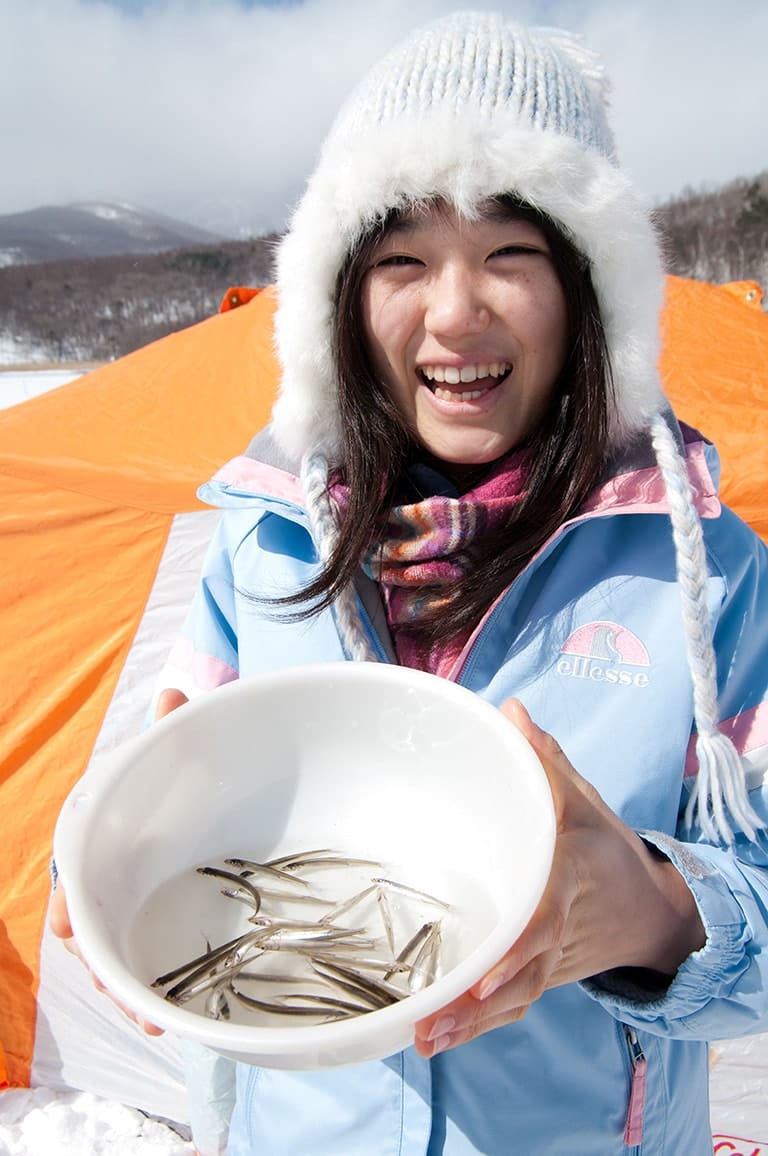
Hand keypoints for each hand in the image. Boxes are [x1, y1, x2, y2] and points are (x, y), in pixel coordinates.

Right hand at [48, 686, 189, 1034]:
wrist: (210, 795)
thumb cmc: (182, 776)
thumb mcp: (181, 753)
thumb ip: (174, 730)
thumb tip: (174, 692)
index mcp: (107, 839)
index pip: (75, 873)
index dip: (67, 903)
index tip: (61, 925)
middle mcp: (116, 878)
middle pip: (92, 927)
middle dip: (96, 960)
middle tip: (110, 987)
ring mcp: (141, 907)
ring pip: (117, 955)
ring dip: (123, 988)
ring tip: (143, 1019)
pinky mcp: (167, 928)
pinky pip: (152, 966)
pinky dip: (153, 996)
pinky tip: (164, 1023)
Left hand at [414, 698, 704, 1057]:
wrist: (648, 908)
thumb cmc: (605, 849)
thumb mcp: (581, 798)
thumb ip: (544, 759)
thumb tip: (509, 710)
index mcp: (566, 883)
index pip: (542, 921)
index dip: (513, 951)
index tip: (480, 975)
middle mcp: (556, 931)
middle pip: (519, 975)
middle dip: (477, 1005)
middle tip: (430, 1022)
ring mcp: (549, 962)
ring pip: (512, 1000)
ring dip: (471, 1026)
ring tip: (424, 1040)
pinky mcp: (538, 976)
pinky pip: (510, 1005)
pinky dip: (478, 1027)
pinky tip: (436, 1038)